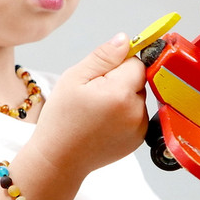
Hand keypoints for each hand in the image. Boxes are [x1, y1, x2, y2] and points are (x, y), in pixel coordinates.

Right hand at [28, 32, 147, 180]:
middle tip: (93, 95)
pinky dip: (124, 113)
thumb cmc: (61, 119)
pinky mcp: (139, 139)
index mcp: (121, 93)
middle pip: (139, 79)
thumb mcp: (74, 78)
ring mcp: (140, 128)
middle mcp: (136, 111)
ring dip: (123, 97)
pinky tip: (103, 122)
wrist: (59, 160)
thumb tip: (125, 39)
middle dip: (120, 80)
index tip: (100, 74)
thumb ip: (103, 56)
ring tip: (97, 111)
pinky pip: (137, 114)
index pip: (136, 62)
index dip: (118, 63)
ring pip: (138, 96)